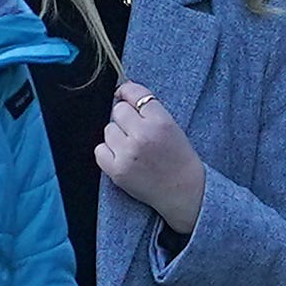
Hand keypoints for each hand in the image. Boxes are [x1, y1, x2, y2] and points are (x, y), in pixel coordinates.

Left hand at [98, 81, 207, 235]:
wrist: (185, 193)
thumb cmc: (180, 160)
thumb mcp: (173, 128)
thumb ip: (150, 111)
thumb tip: (120, 94)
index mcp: (161, 122)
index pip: (135, 94)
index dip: (127, 92)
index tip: (123, 94)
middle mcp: (143, 135)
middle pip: (118, 111)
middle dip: (125, 118)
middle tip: (136, 131)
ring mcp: (128, 153)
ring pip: (108, 129)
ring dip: (117, 136)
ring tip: (133, 148)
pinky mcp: (117, 170)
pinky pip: (99, 150)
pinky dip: (108, 152)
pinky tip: (123, 158)